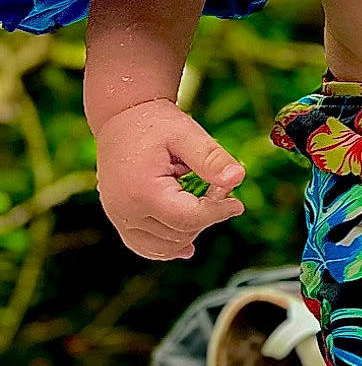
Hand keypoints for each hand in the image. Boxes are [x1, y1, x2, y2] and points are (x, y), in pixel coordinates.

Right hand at [93, 98, 245, 260]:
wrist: (120, 118)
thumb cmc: (155, 123)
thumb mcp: (187, 134)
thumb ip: (212, 158)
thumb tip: (239, 179)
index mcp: (143, 191)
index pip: (188, 218)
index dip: (217, 213)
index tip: (237, 203)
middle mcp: (125, 211)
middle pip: (179, 234)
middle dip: (206, 216)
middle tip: (218, 190)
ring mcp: (119, 218)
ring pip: (164, 246)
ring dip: (190, 230)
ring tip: (199, 201)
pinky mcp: (119, 220)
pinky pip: (144, 246)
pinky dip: (167, 247)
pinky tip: (187, 245)